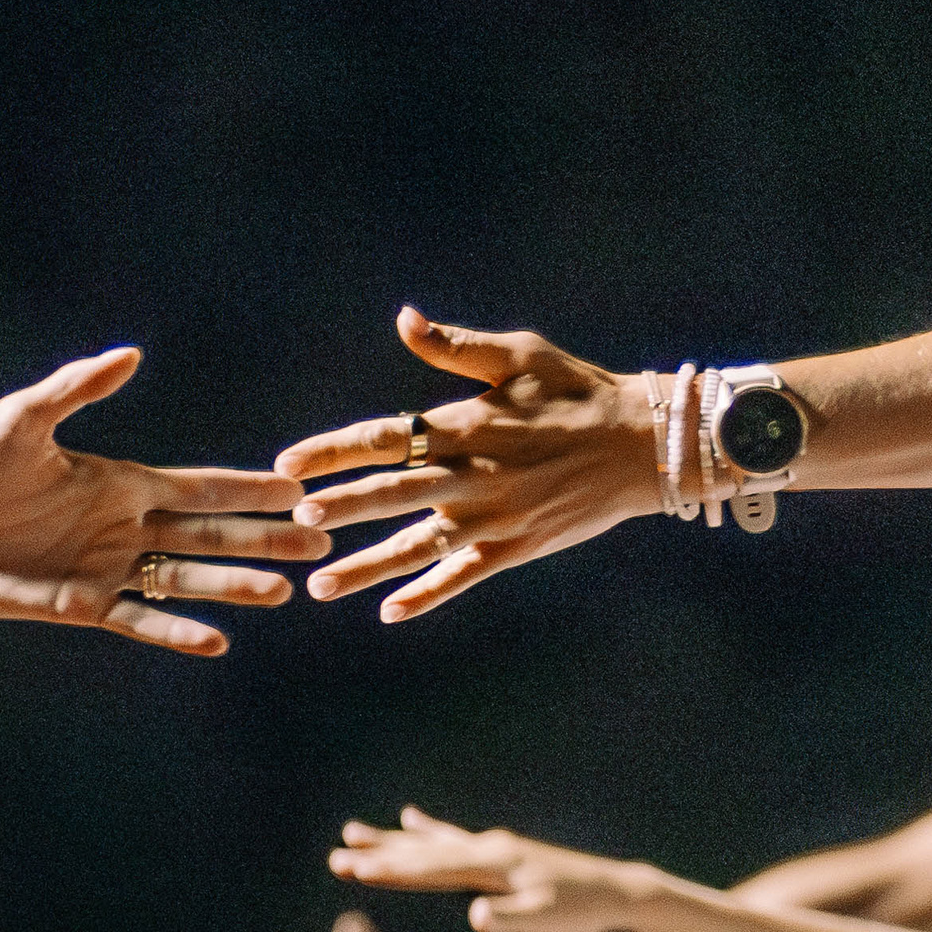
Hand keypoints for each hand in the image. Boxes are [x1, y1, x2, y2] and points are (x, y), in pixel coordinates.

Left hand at [0, 350, 309, 653]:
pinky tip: (218, 642)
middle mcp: (123, 526)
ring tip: (284, 591)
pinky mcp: (80, 604)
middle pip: (209, 532)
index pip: (199, 483)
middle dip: (263, 536)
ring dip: (233, 585)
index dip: (247, 487)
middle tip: (320, 541)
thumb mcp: (20, 420)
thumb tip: (130, 354)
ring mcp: (106, 568)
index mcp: (119, 480)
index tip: (297, 488)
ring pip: (185, 578)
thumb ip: (76, 389)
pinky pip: (139, 619)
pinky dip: (176, 631)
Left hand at [272, 311, 661, 619]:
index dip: (332, 451)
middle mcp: (476, 474)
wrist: (644, 444)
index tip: (287, 464)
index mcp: (467, 425)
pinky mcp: (516, 547)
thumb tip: (404, 318)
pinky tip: (389, 613)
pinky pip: (463, 576)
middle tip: (293, 522)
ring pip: (419, 546)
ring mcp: (496, 516)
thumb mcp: (519, 355)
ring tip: (320, 584)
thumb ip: (456, 344)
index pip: (385, 438)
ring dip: (368, 566)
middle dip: (341, 507)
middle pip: (394, 493)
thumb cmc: (576, 391)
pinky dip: (427, 595)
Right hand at [326, 805, 658, 931]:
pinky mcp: (501, 853)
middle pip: (422, 851)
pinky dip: (427, 829)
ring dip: (391, 840)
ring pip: (430, 842)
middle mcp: (487, 847)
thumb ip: (509, 918)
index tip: (355, 871)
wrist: (617, 892)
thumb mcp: (545, 922)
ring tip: (354, 831)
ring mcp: (493, 846)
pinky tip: (410, 818)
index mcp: (493, 864)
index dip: (393, 871)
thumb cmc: (580, 912)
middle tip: (335, 858)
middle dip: (378, 856)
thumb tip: (476, 914)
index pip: (432, 868)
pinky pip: (452, 839)